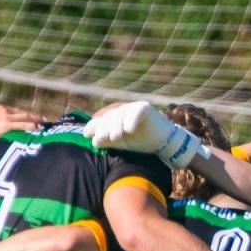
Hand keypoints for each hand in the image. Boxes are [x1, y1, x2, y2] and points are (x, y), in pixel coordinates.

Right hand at [0, 105, 43, 144]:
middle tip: (44, 120)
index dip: (27, 115)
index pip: (17, 111)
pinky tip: (37, 128)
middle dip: (34, 117)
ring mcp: (5, 116)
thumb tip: (2, 128)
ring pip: (24, 117)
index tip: (35, 118)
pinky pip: (21, 124)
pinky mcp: (5, 124)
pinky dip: (30, 126)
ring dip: (35, 120)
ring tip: (44, 124)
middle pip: (23, 113)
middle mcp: (3, 110)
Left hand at [84, 101, 207, 166]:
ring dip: (117, 126)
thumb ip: (108, 141)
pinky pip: (136, 112)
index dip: (94, 126)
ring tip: (116, 137)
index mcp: (116, 117)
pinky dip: (132, 121)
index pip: (103, 119)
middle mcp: (123, 110)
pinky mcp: (145, 107)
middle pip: (110, 117)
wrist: (163, 142)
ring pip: (121, 114)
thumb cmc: (142, 142)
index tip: (86, 135)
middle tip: (101, 138)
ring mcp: (134, 107)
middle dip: (104, 128)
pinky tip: (129, 130)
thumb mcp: (122, 143)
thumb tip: (93, 140)